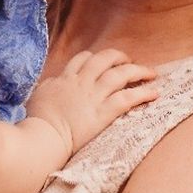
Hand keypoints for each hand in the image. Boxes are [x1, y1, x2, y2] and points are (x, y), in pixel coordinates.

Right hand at [25, 49, 157, 157]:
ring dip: (138, 71)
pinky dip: (143, 94)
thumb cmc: (38, 120)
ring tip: (151, 73)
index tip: (104, 62)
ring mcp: (94, 96)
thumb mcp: (39, 95)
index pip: (83, 59)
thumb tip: (52, 83)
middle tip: (129, 61)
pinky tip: (155, 93)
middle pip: (105, 59)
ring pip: (120, 74)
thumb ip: (49, 86)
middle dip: (120, 57)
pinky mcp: (103, 113)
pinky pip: (127, 98)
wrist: (45, 136)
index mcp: (65, 78)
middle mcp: (82, 82)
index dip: (96, 58)